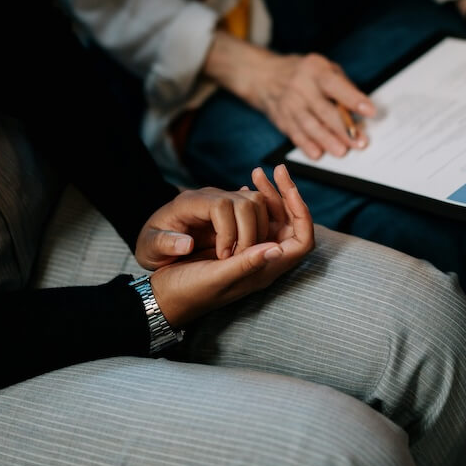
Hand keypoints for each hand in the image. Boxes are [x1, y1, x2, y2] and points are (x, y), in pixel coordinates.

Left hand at [136, 186, 270, 269]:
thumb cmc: (153, 245)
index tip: (222, 257)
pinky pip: (259, 209)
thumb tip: (186, 244)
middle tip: (238, 259)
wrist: (158, 240)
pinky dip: (262, 228)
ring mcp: (225, 199)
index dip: (228, 231)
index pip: (222, 205)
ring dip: (259, 231)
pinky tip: (250, 249)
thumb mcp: (149, 248)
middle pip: (246, 201)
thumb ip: (164, 244)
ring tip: (244, 255)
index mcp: (189, 203)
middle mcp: (210, 196)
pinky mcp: (234, 209)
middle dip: (249, 233)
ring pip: (257, 203)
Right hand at [149, 165, 314, 327]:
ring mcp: (250, 250)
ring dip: (268, 195)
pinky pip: (253, 218)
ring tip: (257, 172)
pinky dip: (252, 200)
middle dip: (286, 196)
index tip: (289, 188)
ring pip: (272, 218)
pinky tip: (245, 185)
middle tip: (277, 170)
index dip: (301, 213)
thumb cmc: (188, 291)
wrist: (163, 295)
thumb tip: (277, 248)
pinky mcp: (236, 243)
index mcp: (264, 270)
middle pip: (290, 224)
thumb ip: (246, 264)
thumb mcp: (216, 278)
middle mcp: (262, 259)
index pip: (302, 241)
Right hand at [204, 31, 375, 159]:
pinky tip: (317, 153)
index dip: (353, 99)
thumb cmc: (304, 74)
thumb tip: (359, 112)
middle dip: (343, 128)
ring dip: (326, 140)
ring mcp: (289, 104)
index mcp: (315, 70)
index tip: (370, 111)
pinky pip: (295, 134)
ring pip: (309, 125)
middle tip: (359, 142)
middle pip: (323, 110)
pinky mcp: (282, 119)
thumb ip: (342, 86)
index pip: (335, 85)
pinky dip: (306, 145)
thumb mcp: (323, 68)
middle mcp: (300, 86)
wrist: (264, 76)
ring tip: (341, 151)